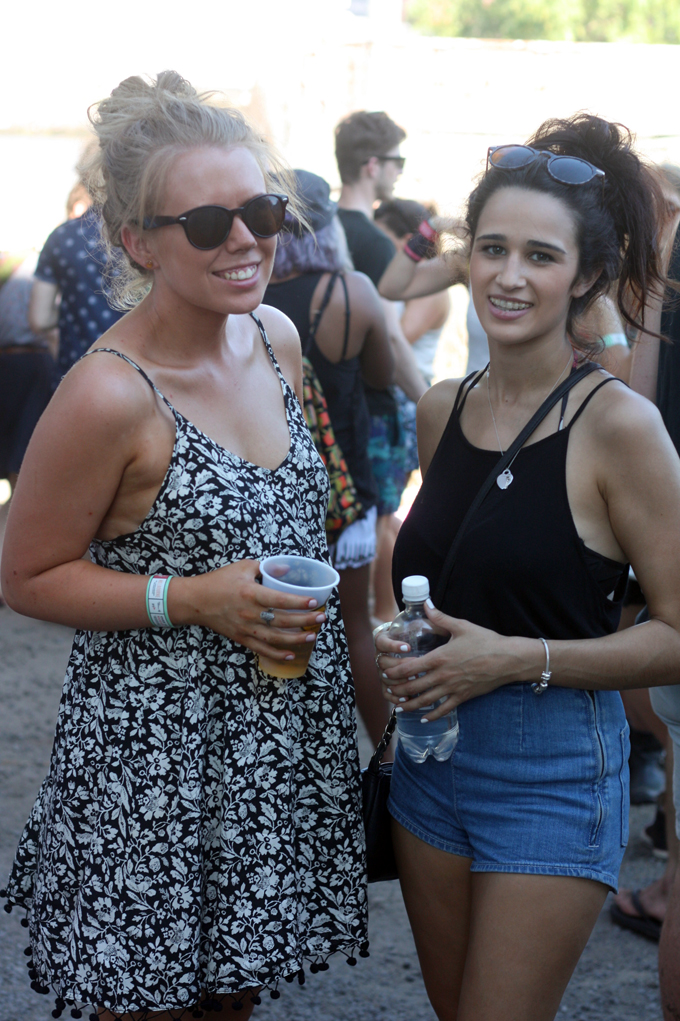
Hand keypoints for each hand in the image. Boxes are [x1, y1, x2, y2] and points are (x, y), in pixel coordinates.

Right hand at [173, 560, 326, 662]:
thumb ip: (266, 568)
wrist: (195, 601)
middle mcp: (249, 613)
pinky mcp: (241, 638)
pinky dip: (278, 654)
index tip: (314, 602)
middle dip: (304, 621)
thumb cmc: (220, 581)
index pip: (279, 600)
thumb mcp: (243, 567)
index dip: (298, 602)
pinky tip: (292, 654)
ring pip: (275, 638)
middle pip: (282, 620)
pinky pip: (262, 649)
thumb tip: (287, 570)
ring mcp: (245, 628)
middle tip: (321, 618)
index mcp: (250, 594)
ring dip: (296, 639)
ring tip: (312, 635)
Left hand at [375, 603, 520, 720]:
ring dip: (410, 706)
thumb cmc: (485, 641)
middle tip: (387, 690)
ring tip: (399, 708)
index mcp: (439, 658)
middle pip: (413, 688)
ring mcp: (452, 688)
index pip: (409, 669)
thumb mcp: (461, 626)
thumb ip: (440, 618)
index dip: (394, 673)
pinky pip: (444, 709)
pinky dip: (432, 716)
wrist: (507, 659)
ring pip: (425, 701)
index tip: (385, 673)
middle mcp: (443, 676)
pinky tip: (425, 719)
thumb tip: (427, 603)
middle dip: (397, 690)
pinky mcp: (463, 697)